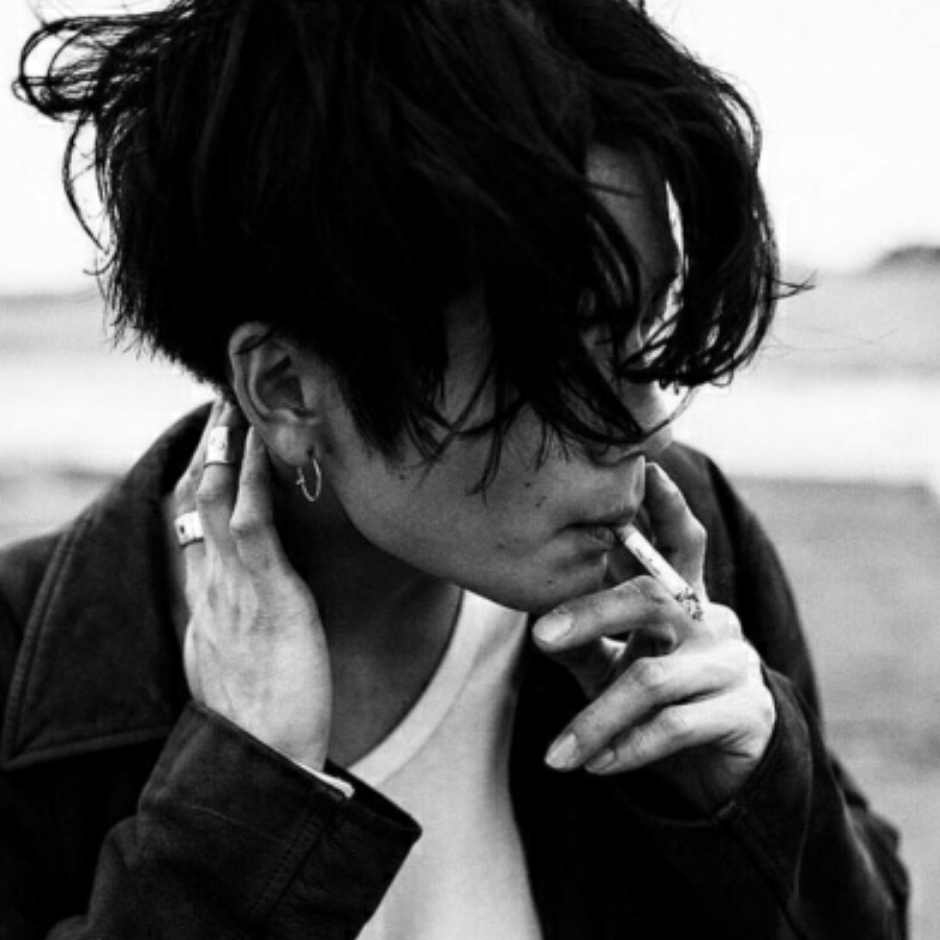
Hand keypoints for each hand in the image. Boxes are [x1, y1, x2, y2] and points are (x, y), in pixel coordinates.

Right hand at [174, 402, 331, 769]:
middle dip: (207, 452)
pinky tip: (261, 448)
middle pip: (199, 504)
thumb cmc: (258, 718)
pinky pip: (255, 524)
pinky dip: (254, 481)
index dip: (201, 483)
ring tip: (235, 405)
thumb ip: (234, 629)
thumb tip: (245, 613)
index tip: (209, 449)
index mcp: (205, 602)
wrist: (262, 758)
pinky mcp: (267, 594)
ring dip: (225, 449)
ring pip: (218, 502)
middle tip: (218, 407)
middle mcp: (211, 587)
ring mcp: (234, 587)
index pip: (196, 528)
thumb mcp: (233, 663)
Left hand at [531, 463, 775, 811]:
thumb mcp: (617, 665)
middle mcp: (710, 620)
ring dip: (595, 720)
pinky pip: (675, 727)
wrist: (729, 762)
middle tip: (539, 636)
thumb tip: (538, 626)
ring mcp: (730, 664)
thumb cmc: (662, 699)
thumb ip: (584, 642)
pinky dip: (628, 748)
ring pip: (651, 680)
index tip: (647, 468)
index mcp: (683, 600)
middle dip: (592, 612)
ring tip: (557, 754)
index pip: (681, 542)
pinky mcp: (743, 713)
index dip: (667, 506)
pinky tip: (596, 765)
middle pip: (651, 598)